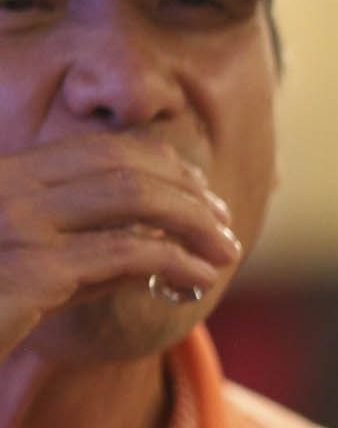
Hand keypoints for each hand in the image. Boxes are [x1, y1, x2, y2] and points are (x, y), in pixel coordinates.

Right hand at [0, 134, 239, 358]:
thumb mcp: (35, 272)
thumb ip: (87, 250)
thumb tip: (163, 242)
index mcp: (4, 176)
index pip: (98, 149)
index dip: (164, 167)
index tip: (204, 195)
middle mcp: (6, 187)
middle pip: (123, 167)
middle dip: (189, 192)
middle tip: (225, 225)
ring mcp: (14, 224)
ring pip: (133, 198)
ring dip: (195, 222)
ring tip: (226, 251)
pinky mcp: (29, 269)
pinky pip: (125, 254)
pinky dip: (177, 263)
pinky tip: (200, 279)